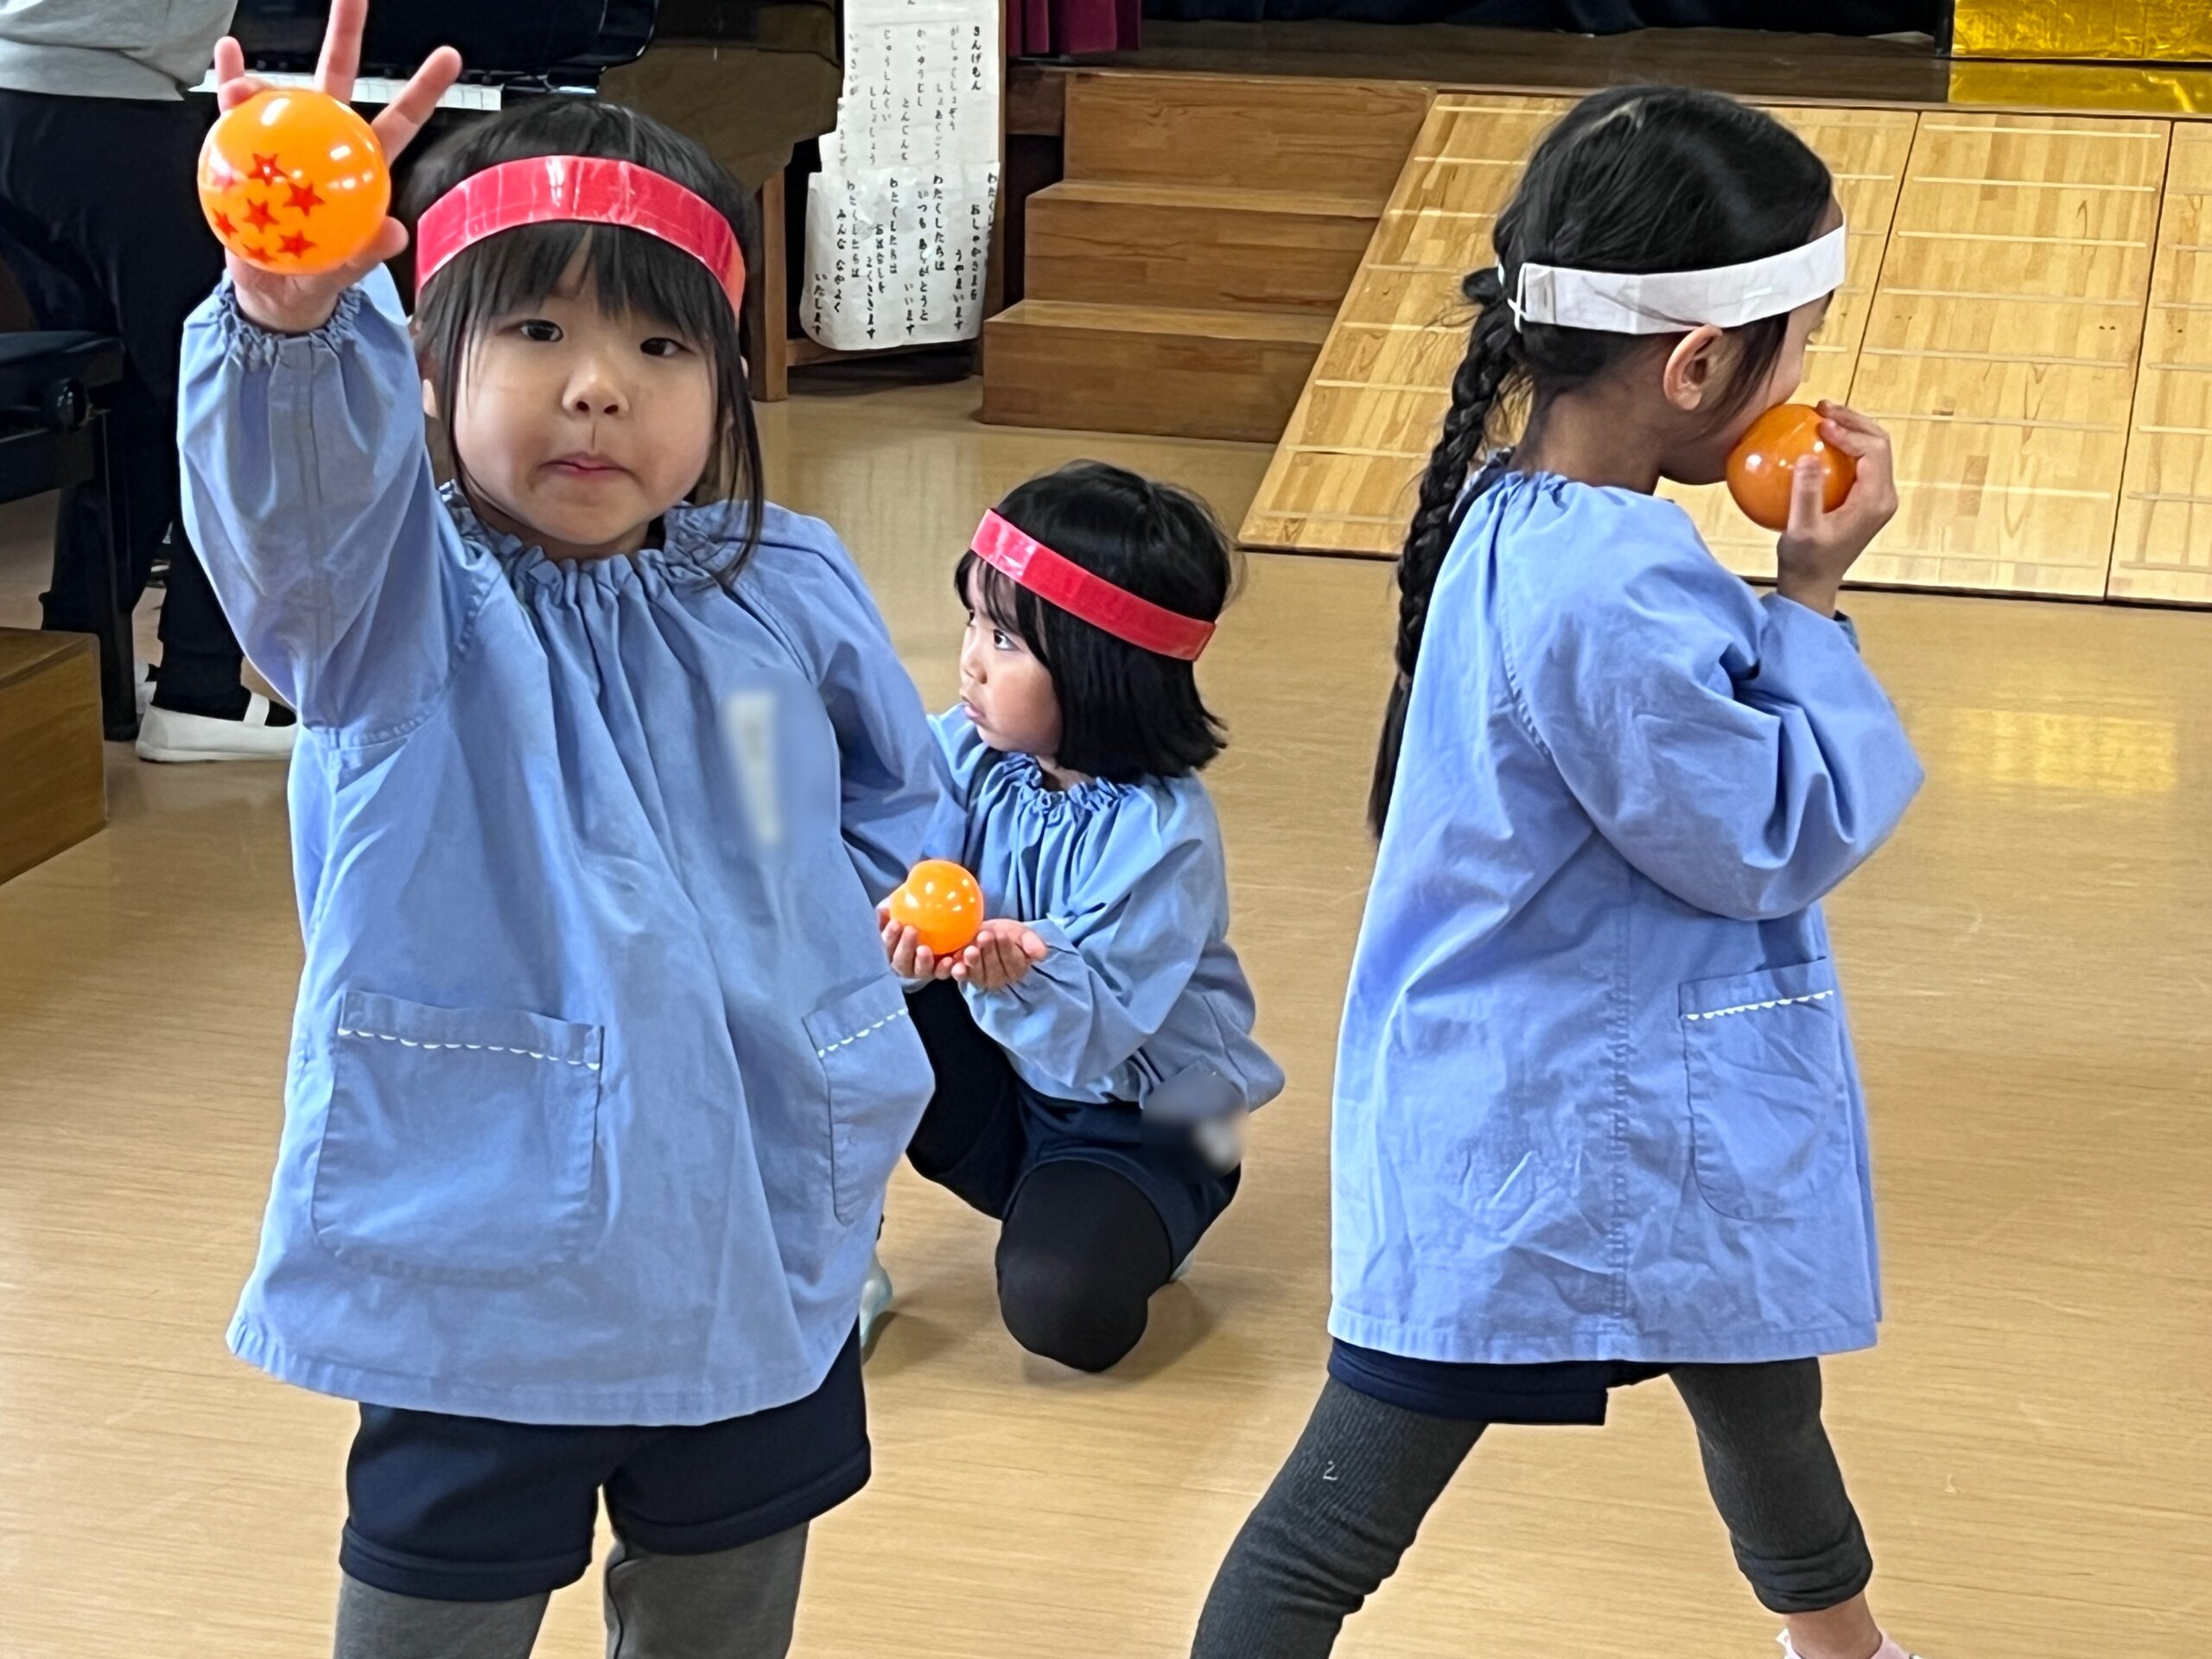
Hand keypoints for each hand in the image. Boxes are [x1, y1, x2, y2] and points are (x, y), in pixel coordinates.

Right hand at [211, 0, 462, 334]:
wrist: (269, 291)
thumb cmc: (311, 279)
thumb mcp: (341, 274)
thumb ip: (365, 255)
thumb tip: (394, 233)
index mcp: (359, 168)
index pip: (400, 122)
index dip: (423, 89)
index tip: (449, 56)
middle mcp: (325, 144)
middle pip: (341, 79)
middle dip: (346, 33)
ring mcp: (284, 142)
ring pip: (283, 93)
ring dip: (264, 80)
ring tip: (243, 86)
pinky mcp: (243, 150)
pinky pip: (232, 110)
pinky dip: (228, 80)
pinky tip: (226, 56)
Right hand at [879, 908, 955, 980]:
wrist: (945, 927)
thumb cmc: (915, 917)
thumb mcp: (902, 909)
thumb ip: (892, 908)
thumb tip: (882, 909)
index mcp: (892, 949)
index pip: (887, 945)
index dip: (889, 936)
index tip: (895, 923)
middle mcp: (905, 963)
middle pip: (901, 961)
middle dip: (904, 947)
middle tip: (911, 930)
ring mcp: (922, 970)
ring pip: (920, 970)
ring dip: (922, 961)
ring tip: (925, 949)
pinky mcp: (941, 971)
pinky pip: (942, 973)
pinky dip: (944, 968)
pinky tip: (949, 960)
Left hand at [950, 919, 1047, 990]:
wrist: (986, 933)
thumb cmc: (1007, 934)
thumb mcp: (1023, 934)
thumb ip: (1032, 943)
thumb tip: (1040, 954)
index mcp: (1016, 968)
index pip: (1013, 962)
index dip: (1007, 949)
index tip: (1002, 935)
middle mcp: (999, 978)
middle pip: (994, 968)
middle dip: (989, 952)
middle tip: (985, 937)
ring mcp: (980, 978)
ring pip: (977, 973)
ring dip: (973, 961)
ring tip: (970, 950)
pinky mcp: (964, 974)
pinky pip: (960, 976)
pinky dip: (955, 971)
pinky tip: (952, 963)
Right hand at [1774, 401, 1897, 617]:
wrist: (1813, 586)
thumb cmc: (1806, 563)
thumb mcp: (1801, 530)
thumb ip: (1806, 494)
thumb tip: (1806, 457)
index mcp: (1875, 501)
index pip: (1873, 451)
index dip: (1848, 431)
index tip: (1819, 425)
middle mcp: (1883, 496)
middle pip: (1879, 442)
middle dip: (1853, 420)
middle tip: (1822, 408)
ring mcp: (1876, 498)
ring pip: (1873, 449)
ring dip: (1850, 429)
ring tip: (1821, 416)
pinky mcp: (1865, 499)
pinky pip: (1861, 462)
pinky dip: (1844, 445)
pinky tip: (1819, 439)